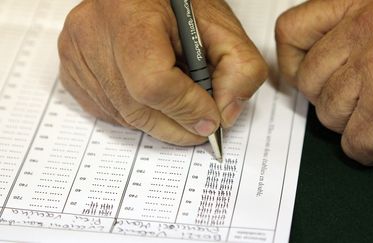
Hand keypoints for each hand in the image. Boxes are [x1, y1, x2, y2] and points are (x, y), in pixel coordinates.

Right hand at [58, 0, 266, 145]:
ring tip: (179, 105)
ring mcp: (77, 52)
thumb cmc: (180, 7)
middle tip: (201, 125)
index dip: (185, 107)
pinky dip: (138, 115)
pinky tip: (152, 98)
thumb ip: (240, 70)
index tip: (209, 117)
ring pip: (124, 116)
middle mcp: (94, 31)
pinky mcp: (71, 69)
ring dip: (159, 123)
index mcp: (131, 12)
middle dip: (177, 125)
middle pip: (137, 107)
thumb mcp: (223, 30)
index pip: (153, 81)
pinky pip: (108, 113)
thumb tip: (223, 116)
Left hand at [276, 0, 372, 164]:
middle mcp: (365, 32)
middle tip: (365, 96)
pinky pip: (352, 145)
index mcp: (361, 4)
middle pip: (307, 81)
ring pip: (328, 115)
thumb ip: (346, 35)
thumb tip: (302, 60)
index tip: (299, 74)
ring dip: (355, 123)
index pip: (292, 30)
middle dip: (332, 98)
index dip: (291, 60)